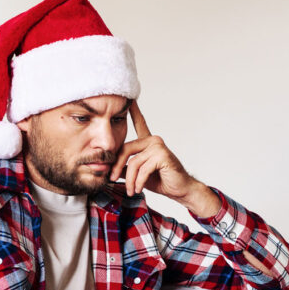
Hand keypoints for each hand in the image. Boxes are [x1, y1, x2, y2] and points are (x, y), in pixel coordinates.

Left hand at [110, 103, 220, 218]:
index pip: (139, 123)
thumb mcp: (137, 173)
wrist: (179, 189)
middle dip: (117, 166)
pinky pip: (143, 169)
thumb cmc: (161, 180)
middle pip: (126, 149)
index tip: (130, 100)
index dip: (134, 111)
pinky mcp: (162, 155)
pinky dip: (138, 181)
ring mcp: (158, 146)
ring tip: (130, 190)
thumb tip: (109, 167)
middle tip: (112, 178)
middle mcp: (153, 140)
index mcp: (147, 142)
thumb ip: (125, 167)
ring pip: (133, 162)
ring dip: (130, 179)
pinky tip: (138, 188)